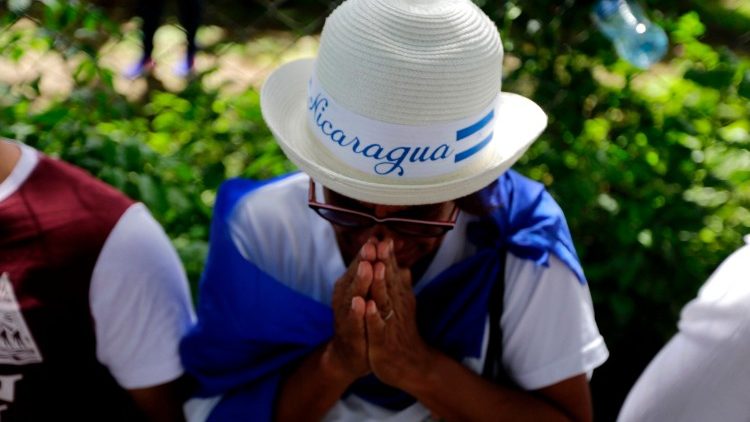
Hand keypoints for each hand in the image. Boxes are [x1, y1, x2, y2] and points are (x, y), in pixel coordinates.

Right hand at [324, 238, 377, 382]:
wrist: (349, 355)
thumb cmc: (361, 319)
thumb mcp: (368, 293)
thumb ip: (374, 269)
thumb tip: (385, 243)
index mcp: (351, 286)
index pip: (360, 265)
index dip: (368, 252)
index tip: (377, 236)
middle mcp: (345, 297)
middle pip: (354, 276)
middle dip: (362, 261)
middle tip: (370, 246)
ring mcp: (346, 315)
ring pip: (353, 295)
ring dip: (360, 281)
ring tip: (367, 268)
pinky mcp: (350, 333)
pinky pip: (353, 321)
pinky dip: (357, 312)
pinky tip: (360, 303)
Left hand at [365, 238, 434, 389]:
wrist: (408, 365)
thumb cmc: (401, 332)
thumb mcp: (402, 307)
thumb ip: (401, 286)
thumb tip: (404, 266)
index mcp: (399, 298)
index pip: (392, 273)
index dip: (387, 256)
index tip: (381, 236)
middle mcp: (397, 307)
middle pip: (389, 282)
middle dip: (383, 262)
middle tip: (378, 242)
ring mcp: (390, 323)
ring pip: (384, 301)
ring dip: (380, 284)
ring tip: (376, 266)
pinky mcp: (383, 341)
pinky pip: (377, 327)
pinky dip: (372, 316)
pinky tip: (366, 305)